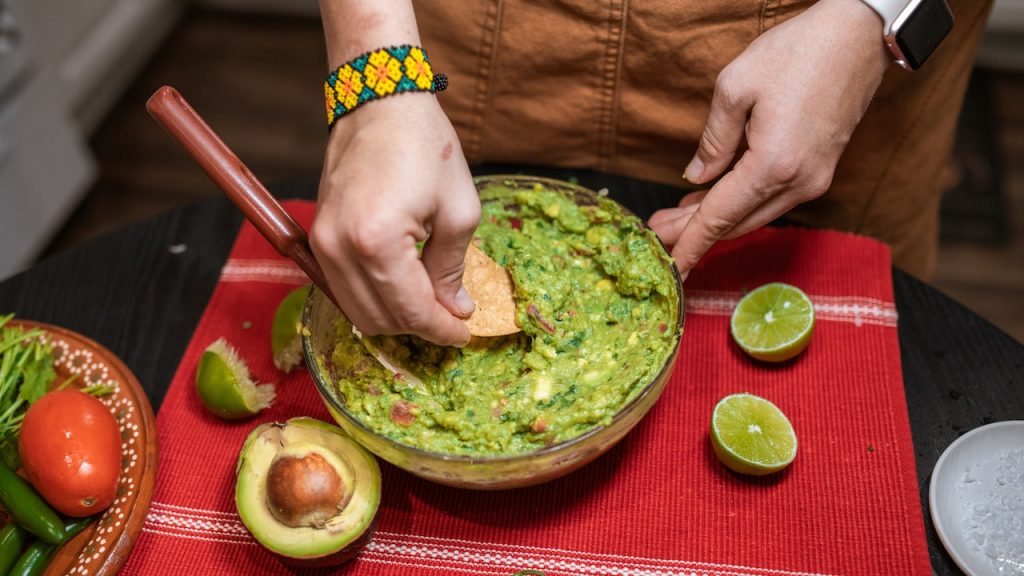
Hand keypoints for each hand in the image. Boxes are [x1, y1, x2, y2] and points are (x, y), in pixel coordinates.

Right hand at [310, 94, 479, 345]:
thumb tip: (454, 310)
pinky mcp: (317, 235)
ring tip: (428, 305)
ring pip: (356, 311)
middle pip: (379, 320)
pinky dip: (372, 298)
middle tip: (450, 319)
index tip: (463, 334)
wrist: (380, 100)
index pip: (409, 311)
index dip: (441, 330)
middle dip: (418, 327)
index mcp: (377, 242)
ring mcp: (322, 242)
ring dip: (394, 317)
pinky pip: (342, 288)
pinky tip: (402, 288)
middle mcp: (339, 249)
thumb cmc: (426, 146)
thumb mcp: (459, 209)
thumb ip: (452, 267)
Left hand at [649, 0, 890, 279]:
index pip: (720, 216)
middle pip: (736, 222)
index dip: (690, 244)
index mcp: (774, 164)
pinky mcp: (820, 170)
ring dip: (716, 218)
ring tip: (676, 217)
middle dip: (694, 232)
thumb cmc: (798, 52)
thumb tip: (697, 178)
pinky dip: (741, 204)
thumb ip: (713, 141)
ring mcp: (814, 180)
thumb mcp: (735, 88)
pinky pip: (772, 199)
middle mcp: (799, 182)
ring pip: (755, 214)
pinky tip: (713, 196)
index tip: (669, 268)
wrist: (858, 36)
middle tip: (657, 234)